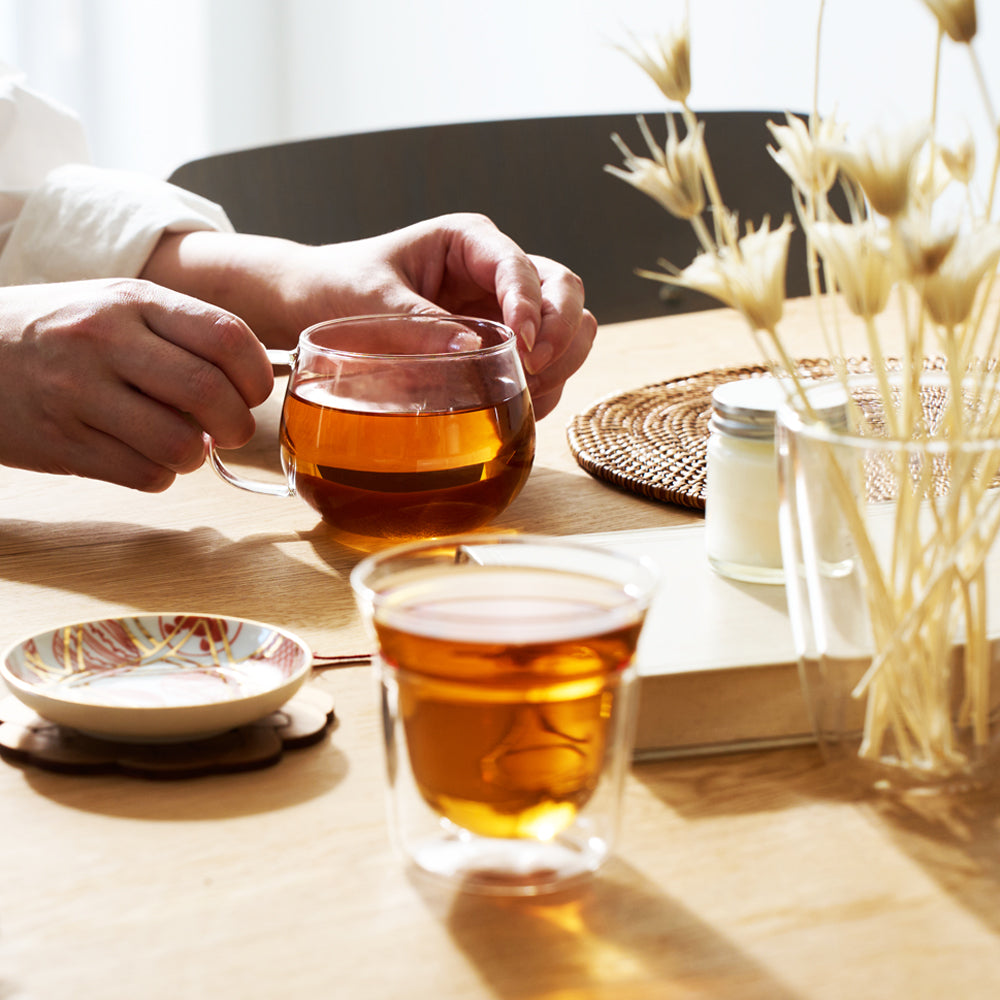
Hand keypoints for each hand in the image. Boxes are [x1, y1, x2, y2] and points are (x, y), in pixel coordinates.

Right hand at [0, 278, 272, 489]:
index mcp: (133, 300)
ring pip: (180, 444)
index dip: (257, 377)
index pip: (227, 337)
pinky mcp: (61, 442)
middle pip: (209, 393)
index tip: (253, 394)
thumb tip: (253, 382)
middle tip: (228, 431)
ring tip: (181, 444)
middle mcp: (105, 340)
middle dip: (236, 425)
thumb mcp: (117, 306)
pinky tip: (142, 456)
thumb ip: (182, 333)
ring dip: (195, 456)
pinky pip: (144, 475)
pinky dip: (159, 475)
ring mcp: (78, 392)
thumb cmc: (59, 331)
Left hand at [143, 214, 596, 419]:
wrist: (311, 306)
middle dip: (561, 332)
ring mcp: (501, 313)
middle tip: (532, 369)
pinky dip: (544, 387)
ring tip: (524, 392)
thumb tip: (469, 351)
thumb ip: (417, 321)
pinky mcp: (497, 349)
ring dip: (559, 362)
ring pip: (566, 329)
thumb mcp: (370, 297)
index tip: (520, 347)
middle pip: (565, 292)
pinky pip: (543, 367)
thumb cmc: (337, 285)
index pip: (523, 268)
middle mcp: (494, 273)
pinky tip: (517, 405)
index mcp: (469, 242)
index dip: (531, 307)